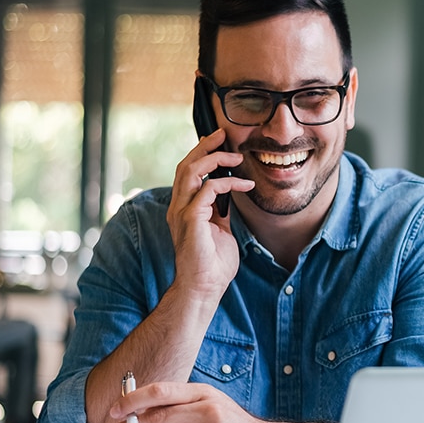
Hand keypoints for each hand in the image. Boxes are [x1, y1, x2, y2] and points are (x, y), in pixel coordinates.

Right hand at [166, 129, 253, 297]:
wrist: (205, 287)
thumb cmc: (213, 264)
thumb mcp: (220, 230)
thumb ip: (220, 212)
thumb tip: (229, 196)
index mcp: (183, 208)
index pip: (188, 172)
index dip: (201, 154)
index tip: (220, 143)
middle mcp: (178, 207)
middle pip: (185, 165)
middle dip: (204, 146)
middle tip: (223, 134)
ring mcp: (181, 212)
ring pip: (190, 171)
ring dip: (213, 159)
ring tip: (234, 156)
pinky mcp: (191, 219)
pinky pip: (207, 190)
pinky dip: (227, 183)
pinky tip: (245, 185)